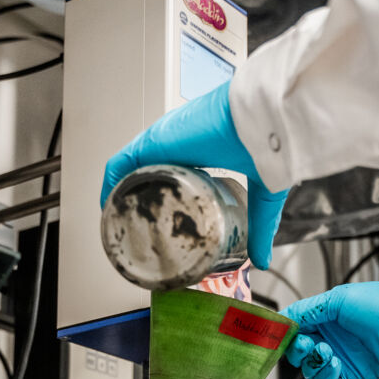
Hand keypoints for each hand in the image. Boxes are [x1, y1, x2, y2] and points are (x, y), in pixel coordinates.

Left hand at [99, 81, 288, 269]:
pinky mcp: (151, 142)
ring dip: (121, 197)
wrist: (262, 117)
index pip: (168, 175)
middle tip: (137, 231)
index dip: (160, 198)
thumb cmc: (266, 141)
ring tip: (120, 225)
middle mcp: (175, 146)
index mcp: (198, 152)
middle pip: (144, 175)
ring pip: (128, 172)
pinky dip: (111, 186)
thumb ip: (260, 226)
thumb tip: (262, 260)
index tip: (160, 222)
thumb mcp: (262, 192)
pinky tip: (111, 208)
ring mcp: (161, 143)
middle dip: (137, 203)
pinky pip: (119, 166)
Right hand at [282, 278, 378, 378]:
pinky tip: (335, 365)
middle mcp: (338, 344)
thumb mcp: (342, 298)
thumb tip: (284, 318)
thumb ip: (309, 309)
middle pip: (301, 355)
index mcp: (332, 321)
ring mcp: (347, 366)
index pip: (298, 331)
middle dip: (296, 350)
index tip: (279, 333)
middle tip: (304, 343)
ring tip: (326, 352)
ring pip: (311, 374)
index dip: (287, 334)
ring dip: (312, 363)